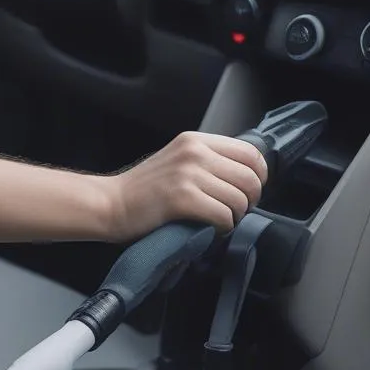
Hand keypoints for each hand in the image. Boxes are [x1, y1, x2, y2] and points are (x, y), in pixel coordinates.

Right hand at [102, 131, 268, 242]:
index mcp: (195, 141)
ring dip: (234, 217)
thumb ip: (206, 160)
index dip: (258, 176)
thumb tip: (245, 175)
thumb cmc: (143, 189)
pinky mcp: (181, 198)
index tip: (248, 191)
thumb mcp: (177, 161)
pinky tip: (210, 229)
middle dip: (249, 201)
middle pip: (250, 178)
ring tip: (219, 221)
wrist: (111, 203)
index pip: (250, 153)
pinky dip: (222, 227)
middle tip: (234, 211)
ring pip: (239, 199)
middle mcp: (194, 153)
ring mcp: (187, 174)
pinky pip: (223, 215)